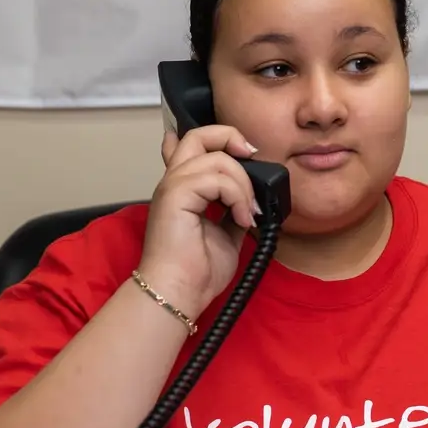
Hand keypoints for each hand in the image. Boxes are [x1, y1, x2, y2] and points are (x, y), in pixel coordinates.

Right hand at [137, 124, 260, 319]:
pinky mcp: (176, 194)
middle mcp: (174, 182)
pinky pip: (217, 178)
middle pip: (198, 135)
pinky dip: (238, 197)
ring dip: (243, 184)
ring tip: (249, 214)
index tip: (247, 154)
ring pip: (216, 157)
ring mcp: (172, 186)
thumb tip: (254, 198)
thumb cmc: (197, 272)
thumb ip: (234, 209)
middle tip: (252, 158)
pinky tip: (243, 220)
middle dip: (230, 137)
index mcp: (183, 189)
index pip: (190, 145)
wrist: (180, 292)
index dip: (220, 138)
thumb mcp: (226, 233)